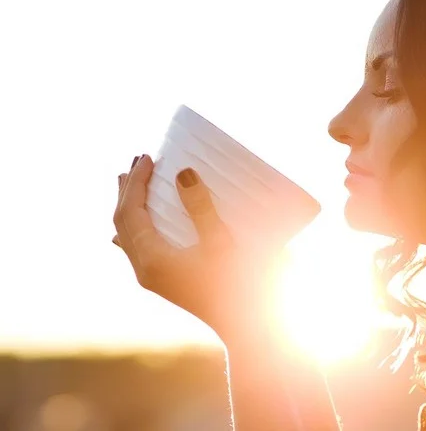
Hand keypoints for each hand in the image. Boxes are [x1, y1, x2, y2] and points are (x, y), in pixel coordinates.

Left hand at [112, 154, 282, 342]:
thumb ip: (201, 208)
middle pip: (123, 222)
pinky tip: (122, 234)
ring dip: (127, 206)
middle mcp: (144, 269)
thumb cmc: (241, 284)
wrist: (246, 326)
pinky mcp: (162, 283)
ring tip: (128, 182)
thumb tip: (182, 172)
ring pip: (125, 236)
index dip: (137, 182)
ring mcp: (151, 278)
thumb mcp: (223, 242)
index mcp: (153, 260)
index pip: (132, 212)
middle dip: (128, 189)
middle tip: (138, 160)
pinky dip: (130, 231)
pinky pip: (134, 251)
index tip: (148, 157)